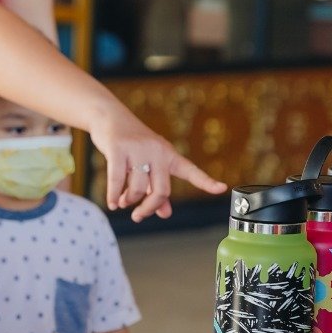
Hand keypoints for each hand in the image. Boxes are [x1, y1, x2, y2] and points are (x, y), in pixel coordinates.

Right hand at [89, 105, 226, 221]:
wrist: (109, 116)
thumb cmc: (131, 143)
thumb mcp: (148, 164)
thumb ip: (157, 189)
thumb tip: (165, 214)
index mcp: (168, 154)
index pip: (191, 171)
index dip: (206, 181)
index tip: (222, 188)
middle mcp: (157, 151)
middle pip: (161, 191)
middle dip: (148, 208)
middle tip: (138, 216)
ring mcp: (138, 149)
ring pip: (138, 189)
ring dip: (129, 201)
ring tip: (122, 203)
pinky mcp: (118, 148)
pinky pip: (117, 180)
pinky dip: (114, 196)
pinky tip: (112, 204)